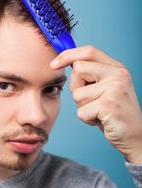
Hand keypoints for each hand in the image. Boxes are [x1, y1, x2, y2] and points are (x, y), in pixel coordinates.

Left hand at [50, 45, 141, 163]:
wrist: (136, 136)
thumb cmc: (114, 113)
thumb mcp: (106, 88)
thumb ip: (91, 74)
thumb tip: (65, 62)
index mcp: (117, 68)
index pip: (89, 51)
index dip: (68, 55)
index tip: (53, 64)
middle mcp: (118, 75)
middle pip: (78, 69)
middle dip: (76, 87)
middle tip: (91, 100)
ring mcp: (115, 89)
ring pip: (77, 94)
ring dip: (83, 107)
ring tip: (99, 112)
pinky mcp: (110, 105)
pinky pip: (81, 111)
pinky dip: (87, 119)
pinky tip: (101, 120)